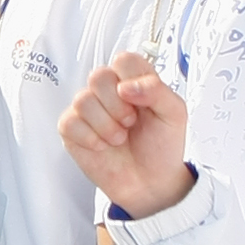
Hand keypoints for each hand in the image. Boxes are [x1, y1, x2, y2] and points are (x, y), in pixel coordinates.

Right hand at [58, 50, 192, 215]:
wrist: (151, 183)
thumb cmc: (162, 147)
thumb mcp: (174, 114)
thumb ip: (157, 90)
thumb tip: (125, 86)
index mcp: (134, 81)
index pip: (123, 60)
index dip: (130, 79)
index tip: (139, 100)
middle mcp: (109, 92)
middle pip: (98, 76)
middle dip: (117, 106)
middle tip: (130, 123)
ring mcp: (88, 110)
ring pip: (82, 100)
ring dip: (106, 125)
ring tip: (119, 138)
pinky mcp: (72, 130)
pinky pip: (69, 122)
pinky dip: (90, 138)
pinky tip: (102, 146)